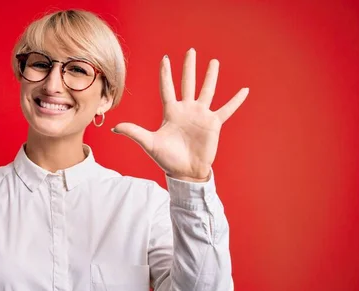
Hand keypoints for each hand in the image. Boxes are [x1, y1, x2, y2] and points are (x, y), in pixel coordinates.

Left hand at [112, 48, 248, 181]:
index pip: (167, 88)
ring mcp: (200, 115)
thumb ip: (134, 132)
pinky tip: (244, 90)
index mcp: (171, 112)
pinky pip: (226, 109)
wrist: (185, 171)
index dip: (166, 74)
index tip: (165, 59)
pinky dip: (235, 100)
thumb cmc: (167, 159)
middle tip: (191, 51)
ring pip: (207, 90)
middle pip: (187, 83)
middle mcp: (186, 110)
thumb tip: (114, 127)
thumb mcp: (149, 143)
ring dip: (210, 77)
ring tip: (214, 62)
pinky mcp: (213, 124)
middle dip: (189, 67)